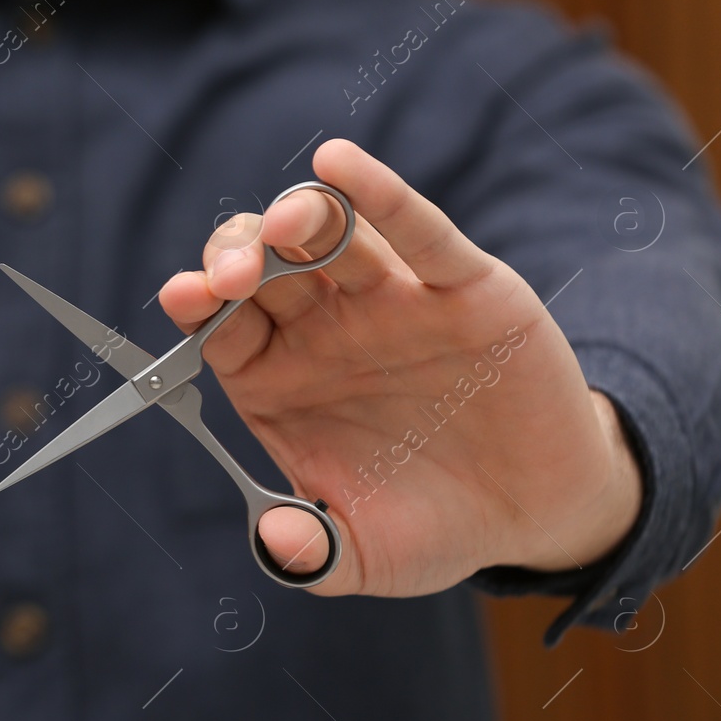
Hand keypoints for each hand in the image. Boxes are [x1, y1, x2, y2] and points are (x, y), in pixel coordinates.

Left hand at [157, 140, 642, 596]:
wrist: (537, 511)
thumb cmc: (435, 525)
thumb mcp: (366, 557)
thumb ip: (313, 556)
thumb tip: (276, 541)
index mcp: (279, 380)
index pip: (221, 325)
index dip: (198, 304)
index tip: (182, 296)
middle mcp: (325, 330)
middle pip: (264, 266)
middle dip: (237, 256)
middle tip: (230, 277)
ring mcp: (391, 302)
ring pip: (332, 236)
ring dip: (301, 218)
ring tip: (286, 226)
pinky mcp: (463, 288)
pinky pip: (420, 233)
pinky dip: (380, 194)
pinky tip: (340, 163)